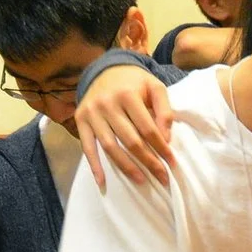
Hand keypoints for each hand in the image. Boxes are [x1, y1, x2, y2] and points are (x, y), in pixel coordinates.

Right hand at [80, 65, 175, 190]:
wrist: (106, 69)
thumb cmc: (135, 82)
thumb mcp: (155, 87)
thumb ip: (165, 110)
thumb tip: (166, 139)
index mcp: (127, 94)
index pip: (147, 129)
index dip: (161, 148)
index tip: (172, 163)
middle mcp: (107, 104)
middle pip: (130, 141)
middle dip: (148, 162)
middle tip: (162, 177)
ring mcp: (91, 113)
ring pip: (110, 147)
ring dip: (127, 167)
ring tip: (142, 181)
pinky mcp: (80, 120)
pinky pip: (87, 147)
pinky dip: (94, 166)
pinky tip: (102, 182)